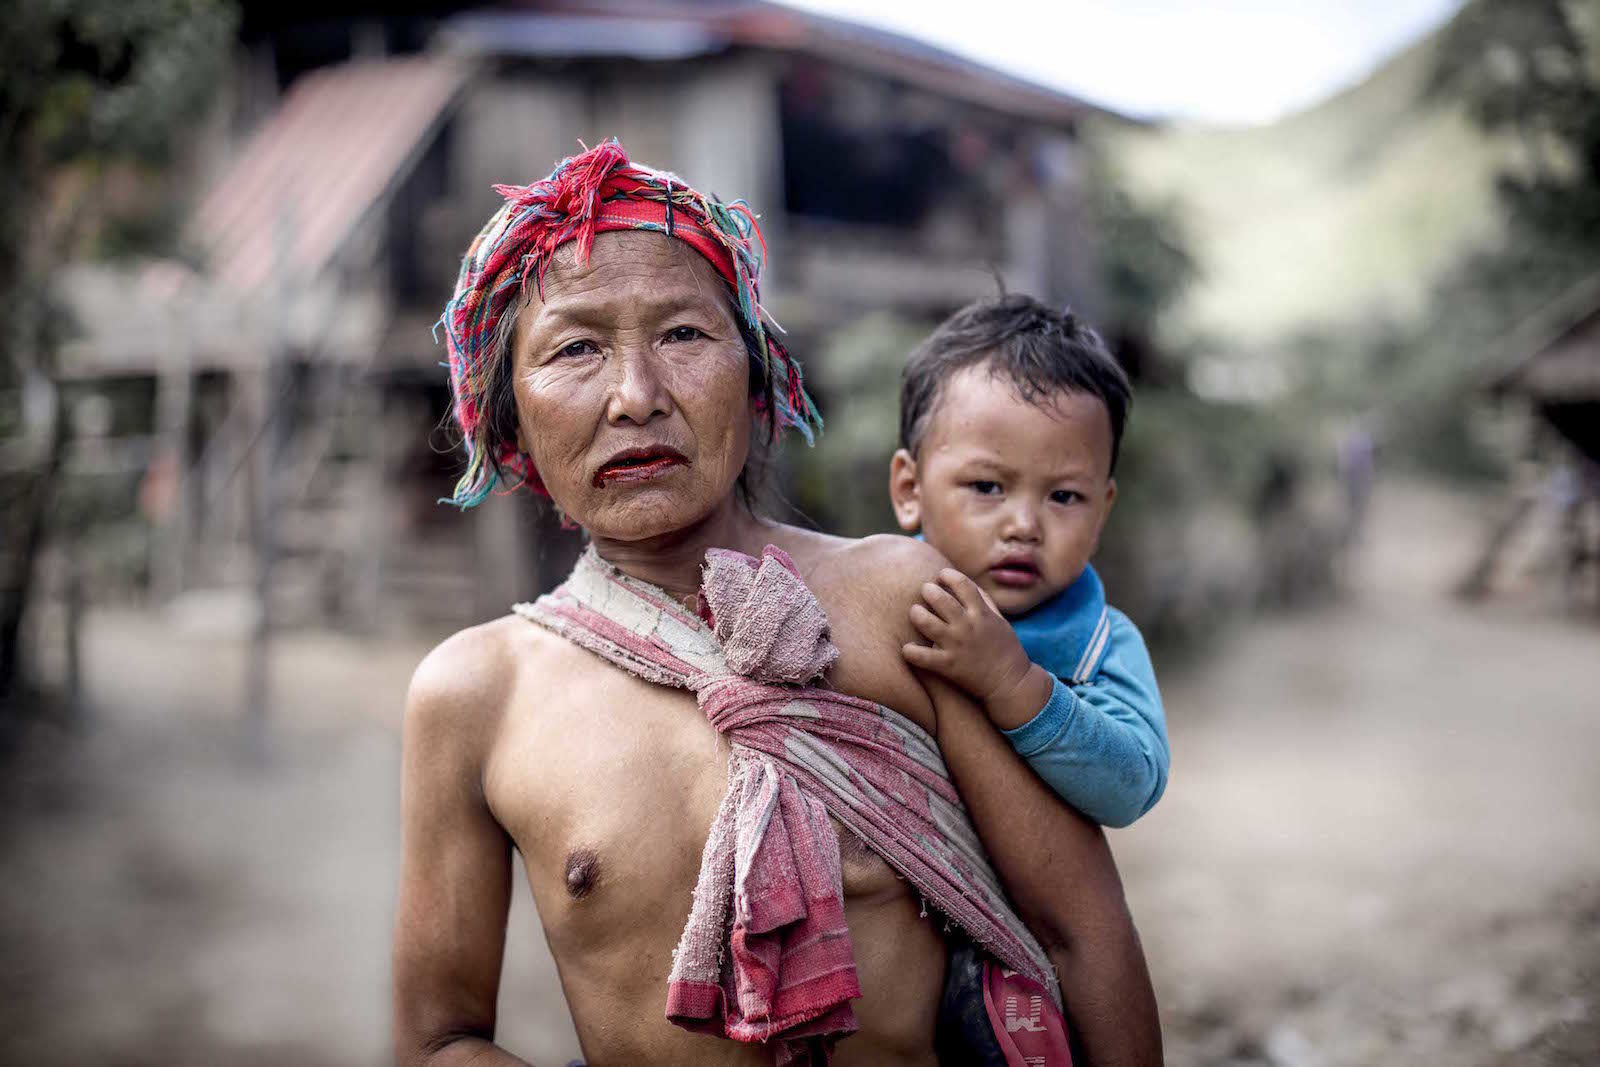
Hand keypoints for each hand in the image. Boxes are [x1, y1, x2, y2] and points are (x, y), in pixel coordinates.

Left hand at [903, 568, 1034, 705]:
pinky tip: (907, 648)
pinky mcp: (948, 666)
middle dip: (928, 590)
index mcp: (982, 613)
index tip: (941, 575)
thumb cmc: (1005, 649)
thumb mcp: (1000, 620)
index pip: (962, 584)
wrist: (1009, 682)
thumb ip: (985, 601)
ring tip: (915, 612)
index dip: (948, 575)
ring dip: (916, 613)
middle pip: (940, 599)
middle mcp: (967, 626)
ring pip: (925, 622)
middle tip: (925, 591)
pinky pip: (921, 656)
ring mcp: (956, 645)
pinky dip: (910, 651)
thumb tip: (968, 585)